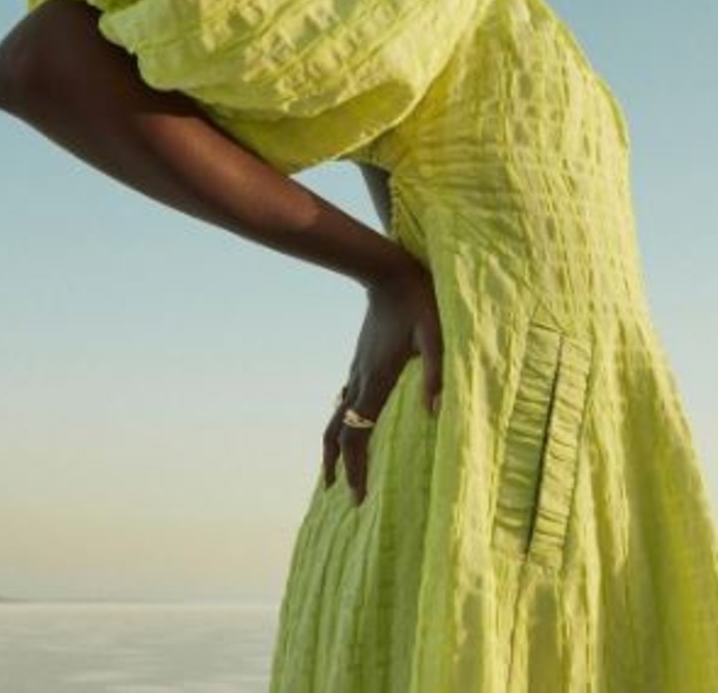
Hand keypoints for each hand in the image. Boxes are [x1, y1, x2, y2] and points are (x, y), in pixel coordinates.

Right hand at [321, 259, 443, 505]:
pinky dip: (343, 421)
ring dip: (335, 445)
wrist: (388, 274)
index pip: (358, 434)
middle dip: (339, 465)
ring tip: (334, 469)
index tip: (357, 498)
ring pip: (337, 416)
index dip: (356, 468)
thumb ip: (437, 371)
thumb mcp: (436, 336)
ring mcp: (357, 370)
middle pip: (339, 432)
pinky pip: (345, 399)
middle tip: (341, 494)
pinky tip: (350, 424)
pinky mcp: (361, 361)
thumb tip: (434, 412)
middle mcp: (361, 380)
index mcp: (378, 380)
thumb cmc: (418, 304)